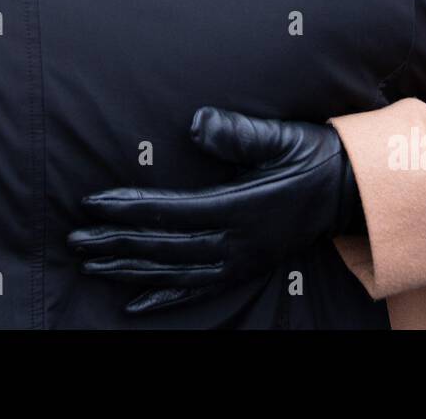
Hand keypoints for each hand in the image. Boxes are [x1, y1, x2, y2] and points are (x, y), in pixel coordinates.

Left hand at [67, 106, 363, 313]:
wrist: (351, 194)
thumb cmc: (314, 158)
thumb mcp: (283, 138)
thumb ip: (240, 133)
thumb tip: (197, 122)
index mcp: (241, 208)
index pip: (173, 212)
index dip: (130, 208)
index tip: (92, 203)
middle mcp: (236, 242)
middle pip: (164, 247)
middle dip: (116, 243)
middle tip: (74, 240)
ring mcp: (239, 261)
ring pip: (173, 272)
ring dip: (128, 269)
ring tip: (89, 264)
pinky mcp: (244, 270)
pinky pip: (198, 290)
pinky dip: (164, 298)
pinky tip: (134, 303)